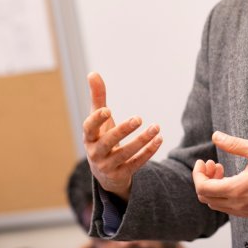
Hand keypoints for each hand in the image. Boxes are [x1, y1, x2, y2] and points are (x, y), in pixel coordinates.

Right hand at [82, 72, 162, 200]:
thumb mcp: (99, 119)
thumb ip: (97, 97)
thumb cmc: (101, 137)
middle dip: (123, 130)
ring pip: (125, 154)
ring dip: (142, 140)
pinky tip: (159, 139)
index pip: (88, 128)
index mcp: (89, 137)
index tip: (108, 110)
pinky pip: (136, 163)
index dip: (97, 120)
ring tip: (156, 127)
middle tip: (138, 118)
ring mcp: (108, 165)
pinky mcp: (122, 174)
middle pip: (108, 142)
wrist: (104, 173)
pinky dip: (148, 152)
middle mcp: (95, 153)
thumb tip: (93, 73)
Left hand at [192, 131, 247, 217]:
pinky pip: (228, 207)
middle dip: (204, 179)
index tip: (202, 161)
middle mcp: (239, 205)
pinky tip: (232, 179)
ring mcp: (245, 211)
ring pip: (216, 204)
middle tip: (212, 164)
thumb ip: (234, 144)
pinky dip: (223, 194)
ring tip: (222, 170)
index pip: (203, 189)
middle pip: (206, 198)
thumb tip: (215, 136)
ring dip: (213, 187)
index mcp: (238, 190)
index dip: (197, 174)